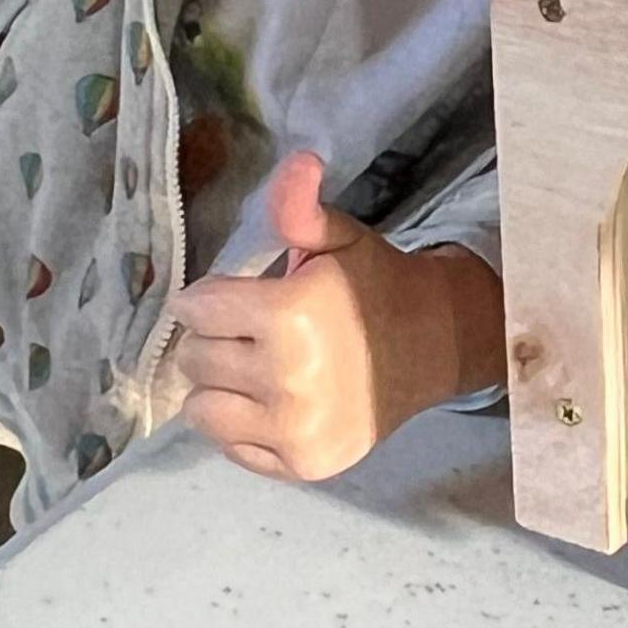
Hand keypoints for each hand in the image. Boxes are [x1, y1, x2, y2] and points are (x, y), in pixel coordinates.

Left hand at [174, 154, 504, 481]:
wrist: (434, 346)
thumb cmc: (374, 287)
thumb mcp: (338, 239)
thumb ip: (300, 208)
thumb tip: (299, 161)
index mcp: (290, 316)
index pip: (195, 310)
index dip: (210, 298)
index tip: (237, 297)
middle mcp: (287, 380)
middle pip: (194, 360)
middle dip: (213, 339)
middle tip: (250, 332)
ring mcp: (294, 430)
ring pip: (202, 409)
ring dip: (219, 386)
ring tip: (254, 369)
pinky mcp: (302, 465)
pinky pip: (232, 447)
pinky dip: (242, 426)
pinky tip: (273, 402)